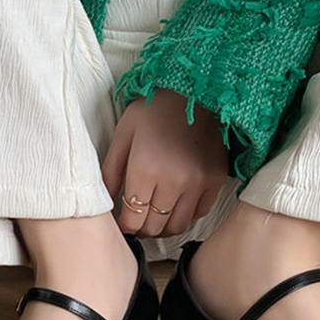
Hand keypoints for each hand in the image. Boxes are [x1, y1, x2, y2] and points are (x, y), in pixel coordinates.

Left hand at [101, 89, 228, 237]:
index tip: (123, 222)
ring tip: (155, 218)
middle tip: (137, 221)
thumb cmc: (155, 109)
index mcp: (145, 170)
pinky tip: (175, 205)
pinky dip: (185, 215)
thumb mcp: (124, 134)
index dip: (126, 226)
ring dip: (163, 227)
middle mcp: (173, 181)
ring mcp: (198, 183)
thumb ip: (110, 170)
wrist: (195, 91)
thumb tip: (104, 200)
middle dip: (142, 228)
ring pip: (177, 225)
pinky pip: (199, 213)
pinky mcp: (215, 180)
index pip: (133, 218)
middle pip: (154, 226)